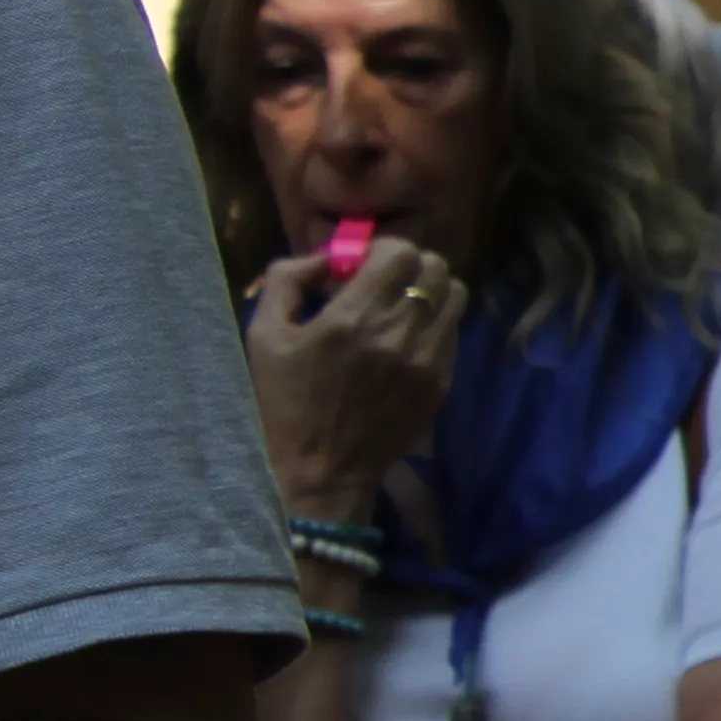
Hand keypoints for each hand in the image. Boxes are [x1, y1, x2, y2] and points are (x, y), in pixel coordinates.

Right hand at [242, 236, 466, 510]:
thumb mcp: (264, 335)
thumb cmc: (283, 402)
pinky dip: (435, 325)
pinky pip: (454, 332)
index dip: (382, 250)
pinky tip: (406, 341)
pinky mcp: (441, 382)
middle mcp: (399, 334)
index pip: (400, 253)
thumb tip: (325, 258)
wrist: (320, 470)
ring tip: (400, 308)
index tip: (362, 266)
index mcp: (353, 319)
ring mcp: (427, 360)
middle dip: (408, 266)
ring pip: (456, 296)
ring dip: (429, 292)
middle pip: (436, 268)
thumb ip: (288, 280)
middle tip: (383, 283)